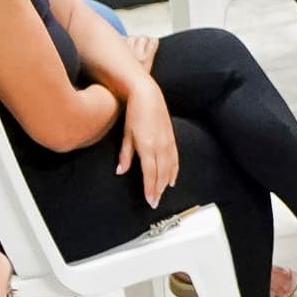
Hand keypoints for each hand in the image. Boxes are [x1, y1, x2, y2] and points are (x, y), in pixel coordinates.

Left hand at [114, 78, 180, 203]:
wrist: (147, 94)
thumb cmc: (135, 112)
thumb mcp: (126, 134)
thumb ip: (125, 154)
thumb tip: (121, 171)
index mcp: (148, 146)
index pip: (150, 173)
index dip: (150, 188)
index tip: (150, 200)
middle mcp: (160, 145)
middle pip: (162, 173)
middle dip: (159, 189)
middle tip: (155, 202)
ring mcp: (168, 142)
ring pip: (170, 168)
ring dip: (166, 182)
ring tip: (162, 193)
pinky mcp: (172, 138)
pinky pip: (175, 159)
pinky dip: (174, 171)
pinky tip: (172, 179)